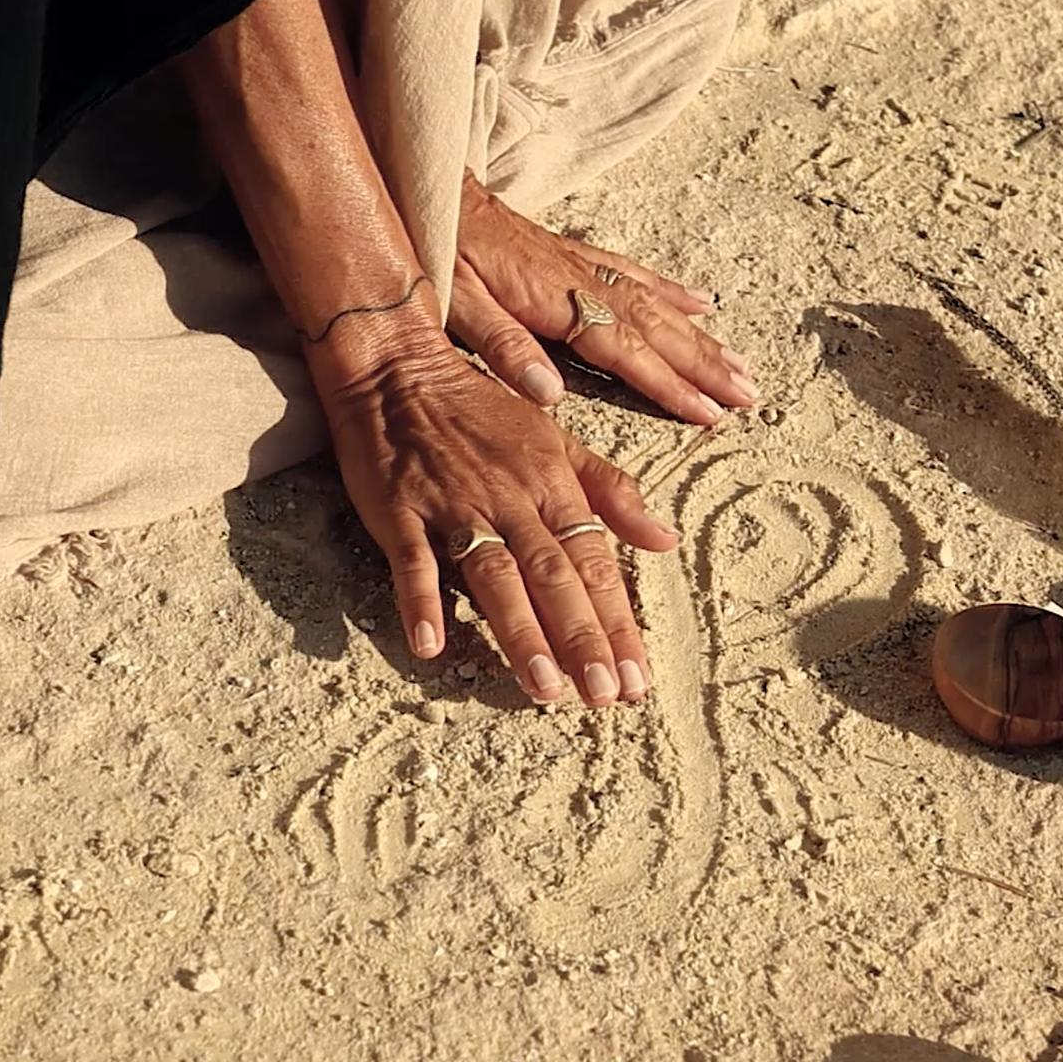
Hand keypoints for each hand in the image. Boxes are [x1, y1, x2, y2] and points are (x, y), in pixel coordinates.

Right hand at [310, 321, 679, 707]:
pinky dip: (421, 601)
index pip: (594, 564)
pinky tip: (431, 646)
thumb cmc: (479, 406)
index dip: (617, 623)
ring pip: (495, 575)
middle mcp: (510, 499)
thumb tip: (665, 539)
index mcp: (552, 484)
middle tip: (605, 696)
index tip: (637, 677)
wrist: (398, 366)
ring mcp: (453, 506)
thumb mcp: (556, 439)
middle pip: (553, 577)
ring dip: (520, 632)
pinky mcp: (399, 511)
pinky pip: (413, 561)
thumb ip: (611, 492)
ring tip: (543, 688)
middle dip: (582, 639)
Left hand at [449, 175, 758, 425]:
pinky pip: (635, 273)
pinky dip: (672, 290)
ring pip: (656, 304)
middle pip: (656, 329)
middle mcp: (580, 281)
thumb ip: (503, 349)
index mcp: (553, 301)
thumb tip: (551, 394)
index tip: (708, 414)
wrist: (431, 190)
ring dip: (701, 337)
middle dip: (705, 365)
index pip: (624, 351)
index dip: (667, 385)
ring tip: (742, 365)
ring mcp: (583, 265)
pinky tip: (702, 303)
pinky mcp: (575, 253)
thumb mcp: (457, 307)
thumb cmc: (440, 253)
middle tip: (749, 395)